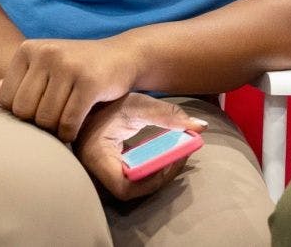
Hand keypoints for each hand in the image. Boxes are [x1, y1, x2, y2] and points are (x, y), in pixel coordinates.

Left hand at [0, 37, 136, 141]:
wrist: (122, 57)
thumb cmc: (74, 69)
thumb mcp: (38, 73)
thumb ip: (0, 89)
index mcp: (27, 50)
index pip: (8, 102)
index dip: (25, 113)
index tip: (44, 106)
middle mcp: (46, 53)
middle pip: (25, 112)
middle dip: (40, 122)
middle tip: (57, 115)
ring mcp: (69, 65)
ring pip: (46, 119)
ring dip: (57, 129)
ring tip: (68, 117)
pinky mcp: (90, 81)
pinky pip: (68, 122)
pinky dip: (72, 131)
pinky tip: (80, 123)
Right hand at [73, 93, 208, 201]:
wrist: (89, 100)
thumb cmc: (110, 102)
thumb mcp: (138, 105)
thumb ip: (168, 115)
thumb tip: (201, 127)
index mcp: (97, 155)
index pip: (123, 187)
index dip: (149, 182)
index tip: (169, 163)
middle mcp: (94, 169)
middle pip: (128, 190)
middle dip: (158, 179)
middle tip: (179, 160)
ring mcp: (98, 172)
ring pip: (129, 187)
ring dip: (154, 176)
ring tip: (175, 157)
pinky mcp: (106, 169)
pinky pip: (128, 179)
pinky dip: (147, 172)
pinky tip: (161, 158)